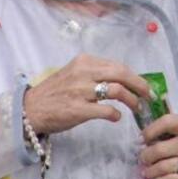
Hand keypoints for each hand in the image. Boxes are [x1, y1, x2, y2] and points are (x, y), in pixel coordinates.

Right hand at [22, 54, 150, 135]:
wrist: (29, 110)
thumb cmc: (54, 93)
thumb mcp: (74, 74)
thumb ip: (96, 73)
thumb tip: (124, 79)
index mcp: (84, 62)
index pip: (117, 65)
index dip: (134, 76)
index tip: (143, 84)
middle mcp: (83, 73)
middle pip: (121, 74)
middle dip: (139, 84)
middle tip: (148, 95)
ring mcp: (80, 91)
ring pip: (117, 90)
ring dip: (132, 100)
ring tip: (137, 107)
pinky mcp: (77, 110)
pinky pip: (105, 110)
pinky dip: (115, 114)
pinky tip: (117, 117)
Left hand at [140, 114, 177, 178]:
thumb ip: (172, 132)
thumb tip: (144, 137)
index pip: (167, 121)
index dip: (150, 130)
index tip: (142, 139)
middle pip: (160, 148)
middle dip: (146, 156)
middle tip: (143, 160)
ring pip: (163, 166)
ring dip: (150, 171)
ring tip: (147, 172)